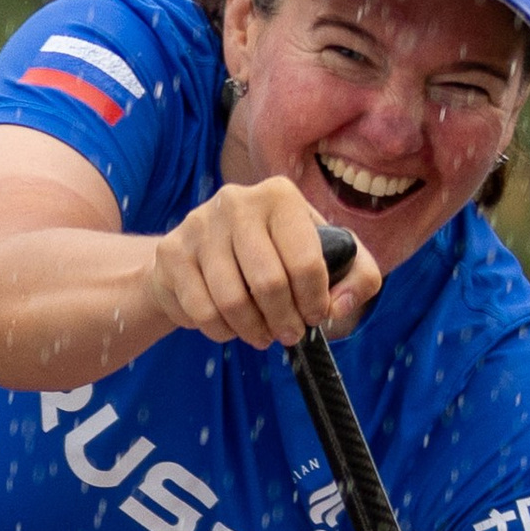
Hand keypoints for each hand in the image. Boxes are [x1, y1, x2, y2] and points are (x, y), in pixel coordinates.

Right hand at [148, 178, 379, 349]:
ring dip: (253, 331)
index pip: (307, 259)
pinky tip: (230, 326)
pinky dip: (222, 332)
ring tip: (261, 334)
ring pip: (232, 302)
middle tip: (288, 334)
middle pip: (269, 283)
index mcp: (280, 196)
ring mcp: (200, 224)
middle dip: (284, 322)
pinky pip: (202, 312)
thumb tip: (338, 307)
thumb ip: (357, 278)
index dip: (315, 302)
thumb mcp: (325, 259)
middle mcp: (238, 201)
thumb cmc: (274, 258)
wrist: (202, 255)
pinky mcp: (172, 253)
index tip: (314, 316)